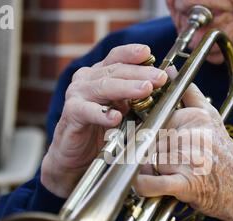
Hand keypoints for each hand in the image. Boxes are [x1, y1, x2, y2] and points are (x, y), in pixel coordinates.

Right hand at [41, 44, 167, 197]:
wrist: (75, 155)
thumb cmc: (100, 130)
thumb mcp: (122, 109)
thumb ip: (135, 96)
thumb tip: (161, 84)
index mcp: (100, 75)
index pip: (116, 58)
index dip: (132, 54)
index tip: (148, 53)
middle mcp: (87, 80)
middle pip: (115, 70)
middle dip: (140, 73)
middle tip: (159, 77)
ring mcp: (77, 95)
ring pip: (103, 86)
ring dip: (126, 88)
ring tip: (145, 89)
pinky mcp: (71, 114)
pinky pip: (87, 111)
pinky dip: (102, 114)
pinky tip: (115, 117)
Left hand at [134, 83, 232, 220]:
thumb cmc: (223, 156)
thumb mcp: (210, 118)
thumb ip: (189, 93)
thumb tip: (171, 70)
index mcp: (194, 118)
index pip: (154, 117)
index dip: (145, 129)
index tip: (146, 138)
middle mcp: (191, 135)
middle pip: (148, 140)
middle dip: (144, 151)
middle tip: (155, 161)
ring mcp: (189, 159)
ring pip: (146, 160)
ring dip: (146, 169)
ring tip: (161, 174)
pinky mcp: (187, 184)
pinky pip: (152, 183)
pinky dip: (142, 186)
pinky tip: (141, 184)